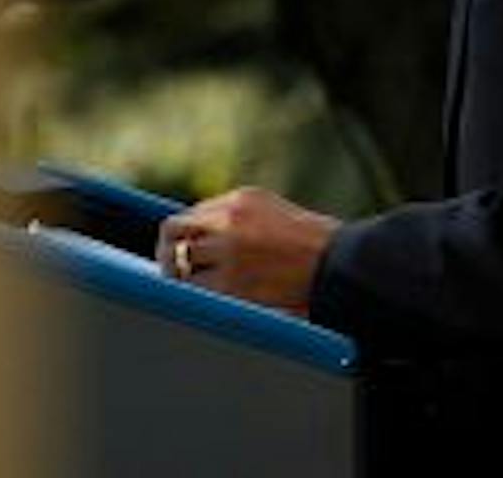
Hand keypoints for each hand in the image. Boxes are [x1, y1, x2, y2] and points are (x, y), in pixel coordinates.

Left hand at [156, 186, 340, 313]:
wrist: (336, 265)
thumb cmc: (308, 241)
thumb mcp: (269, 211)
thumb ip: (233, 216)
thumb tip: (199, 230)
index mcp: (238, 200)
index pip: (186, 216)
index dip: (177, 236)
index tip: (172, 248)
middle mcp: (228, 222)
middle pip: (173, 236)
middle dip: (166, 254)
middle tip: (167, 269)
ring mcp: (230, 254)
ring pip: (181, 267)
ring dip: (180, 279)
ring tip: (186, 290)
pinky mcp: (235, 286)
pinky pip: (200, 292)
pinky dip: (198, 297)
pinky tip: (205, 301)